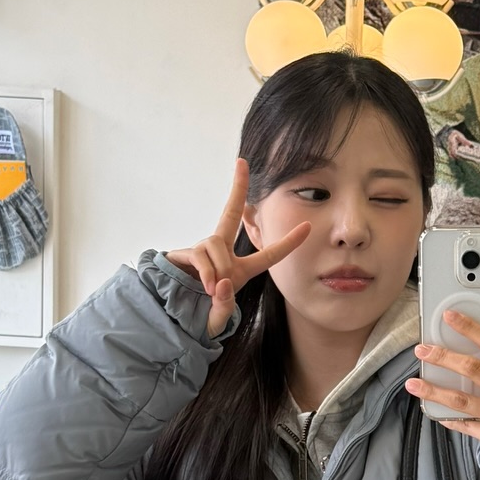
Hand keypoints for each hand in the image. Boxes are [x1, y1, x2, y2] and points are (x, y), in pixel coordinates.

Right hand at [165, 159, 311, 336]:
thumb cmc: (200, 314)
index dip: (289, 242)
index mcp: (240, 269)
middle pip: (231, 213)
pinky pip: (203, 255)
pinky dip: (207, 273)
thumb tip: (223, 282)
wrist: (172, 317)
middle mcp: (222, 253)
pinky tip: (204, 287)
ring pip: (218, 246)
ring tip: (212, 291)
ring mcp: (203, 250)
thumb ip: (225, 306)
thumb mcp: (219, 317)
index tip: (308, 226)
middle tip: (241, 161)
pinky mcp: (186, 253)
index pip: (269, 255)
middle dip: (237, 187)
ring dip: (219, 270)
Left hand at [406, 310, 479, 440]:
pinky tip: (434, 410)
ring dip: (434, 391)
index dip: (469, 327)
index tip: (449, 317)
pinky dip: (448, 417)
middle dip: (443, 358)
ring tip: (413, 384)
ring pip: (461, 401)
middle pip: (472, 369)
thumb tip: (467, 342)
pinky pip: (466, 424)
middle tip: (422, 350)